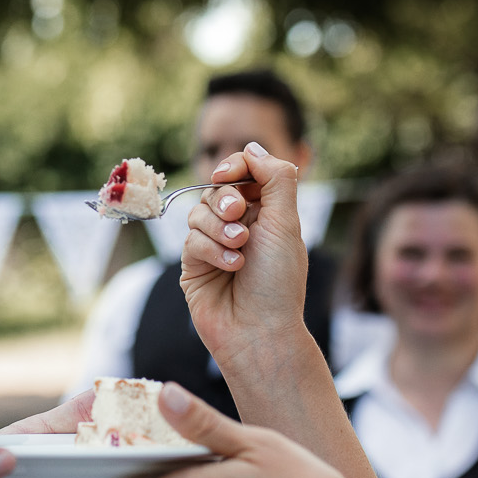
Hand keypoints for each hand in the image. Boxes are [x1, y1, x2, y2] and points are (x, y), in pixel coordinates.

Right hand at [181, 143, 308, 375]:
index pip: (241, 172)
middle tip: (239, 219)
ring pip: (197, 213)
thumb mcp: (287, 223)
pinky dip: (212, 251)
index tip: (230, 175)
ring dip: (219, 230)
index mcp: (265, 213)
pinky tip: (231, 268)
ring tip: (240, 251)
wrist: (260, 331)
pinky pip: (190, 240)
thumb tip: (252, 146)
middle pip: (215, 190)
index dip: (234, 167)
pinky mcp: (194, 266)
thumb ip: (275, 178)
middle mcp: (239, 227)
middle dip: (225, 201)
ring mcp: (214, 246)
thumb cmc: (279, 282)